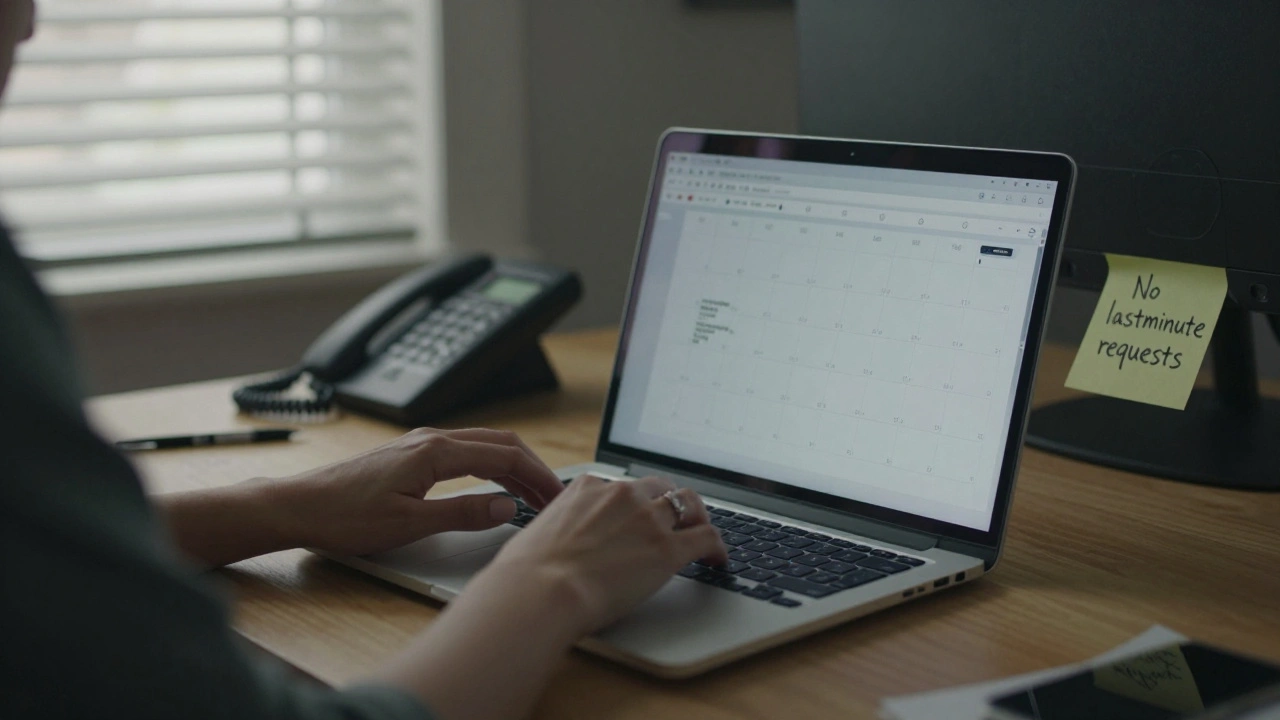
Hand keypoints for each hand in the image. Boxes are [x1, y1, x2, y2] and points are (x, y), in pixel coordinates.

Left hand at [262, 427, 564, 556]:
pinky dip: (490, 466)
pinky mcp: (410, 455)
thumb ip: (462, 514)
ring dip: (513, 467)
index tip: (557, 497)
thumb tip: (506, 507)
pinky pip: (464, 452)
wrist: (299, 506)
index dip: (538, 477)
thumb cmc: (345, 516)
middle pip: (500, 444)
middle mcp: (431, 439)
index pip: (505, 456)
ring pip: (483, 446)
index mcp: (436, 452)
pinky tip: (493, 486)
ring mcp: (420, 444)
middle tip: (554, 497)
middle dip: (533, 469)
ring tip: (532, 494)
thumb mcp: (409, 524)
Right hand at [481, 474, 728, 634]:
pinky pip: (707, 537)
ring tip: (702, 534)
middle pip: (660, 488)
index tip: (640, 514)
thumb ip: (557, 530)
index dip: (636, 502)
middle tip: (677, 520)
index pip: (623, 487)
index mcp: (588, 487)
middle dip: (670, 503)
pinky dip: (717, 547)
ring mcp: (648, 519)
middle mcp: (621, 495)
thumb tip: (552, 545)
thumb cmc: (529, 573)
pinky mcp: (668, 548)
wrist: (542, 591)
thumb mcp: (538, 534)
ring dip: (697, 518)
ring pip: (689, 505)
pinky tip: (717, 560)